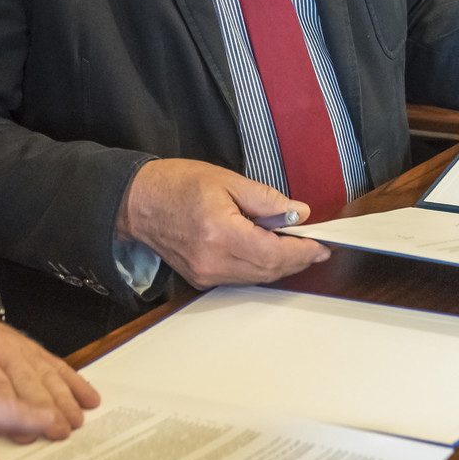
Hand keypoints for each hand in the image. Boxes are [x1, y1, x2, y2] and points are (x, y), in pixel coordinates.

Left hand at [0, 306, 99, 437]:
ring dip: (65, 398)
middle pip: (28, 380)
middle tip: (60, 434)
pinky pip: (58, 364)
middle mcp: (1, 348)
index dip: (12, 411)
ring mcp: (21, 347)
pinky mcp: (34, 348)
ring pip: (48, 373)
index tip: (25, 436)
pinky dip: (76, 382)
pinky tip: (91, 399)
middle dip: (46, 408)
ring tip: (77, 422)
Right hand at [115, 158, 330, 289]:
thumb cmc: (177, 184)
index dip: (302, 252)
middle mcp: (213, 261)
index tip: (321, 245)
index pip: (274, 254)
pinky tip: (267, 250)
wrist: (137, 203)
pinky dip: (260, 267)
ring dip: (280, 264)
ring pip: (257, 278)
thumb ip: (266, 200)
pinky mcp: (201, 279)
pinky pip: (241, 278)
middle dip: (296, 259)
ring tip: (294, 246)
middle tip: (314, 245)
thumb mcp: (227, 180)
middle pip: (269, 270)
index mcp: (220, 233)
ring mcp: (205, 274)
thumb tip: (298, 214)